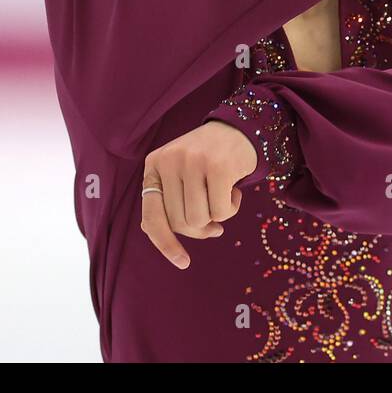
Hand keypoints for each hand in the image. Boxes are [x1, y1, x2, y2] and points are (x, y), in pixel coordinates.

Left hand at [139, 120, 258, 268]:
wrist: (239, 129)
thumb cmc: (207, 159)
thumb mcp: (180, 174)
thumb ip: (167, 200)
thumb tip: (153, 232)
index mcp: (154, 165)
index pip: (152, 216)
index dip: (165, 243)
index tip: (183, 263)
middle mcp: (169, 161)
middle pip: (180, 222)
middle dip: (200, 229)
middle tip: (214, 222)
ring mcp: (193, 162)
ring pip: (200, 219)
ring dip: (217, 218)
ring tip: (224, 198)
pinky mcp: (218, 166)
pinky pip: (222, 212)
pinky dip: (232, 209)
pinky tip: (235, 191)